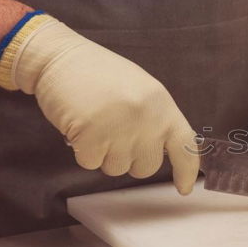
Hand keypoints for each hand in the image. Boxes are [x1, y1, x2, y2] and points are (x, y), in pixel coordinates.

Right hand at [10, 18, 198, 193]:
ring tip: (96, 124)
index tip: (184, 189)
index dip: (187, 172)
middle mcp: (147, 119)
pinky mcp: (91, 137)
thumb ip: (157, 119)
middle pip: (146, 167)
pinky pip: (90, 164)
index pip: (185, 147)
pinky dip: (82, 151)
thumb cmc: (101, 75)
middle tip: (114, 133)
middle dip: (130, 159)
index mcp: (163, 106)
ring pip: (117, 169)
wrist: (61, 57)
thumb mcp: (143, 91)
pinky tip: (80, 126)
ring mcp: (120, 129)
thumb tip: (168, 150)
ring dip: (104, 154)